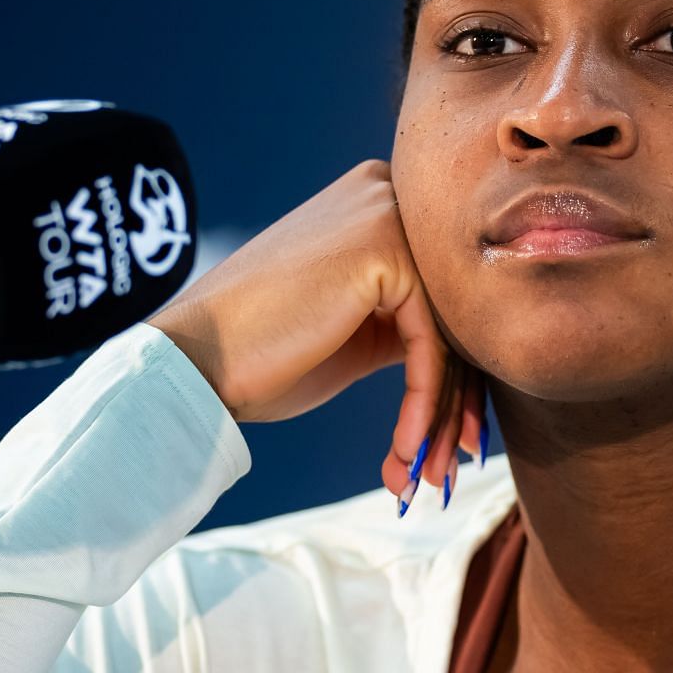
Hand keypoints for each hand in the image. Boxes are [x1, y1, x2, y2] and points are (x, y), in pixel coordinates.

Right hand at [146, 160, 484, 508]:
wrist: (194, 361)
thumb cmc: (262, 354)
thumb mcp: (354, 330)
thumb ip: (409, 323)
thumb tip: (478, 367)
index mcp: (380, 206)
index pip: (444, 301)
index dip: (454, 383)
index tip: (455, 447)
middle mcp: (389, 193)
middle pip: (453, 316)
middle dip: (453, 407)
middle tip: (444, 473)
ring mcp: (386, 215)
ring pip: (448, 335)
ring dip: (439, 420)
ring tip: (424, 478)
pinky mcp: (383, 251)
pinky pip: (429, 344)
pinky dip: (422, 407)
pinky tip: (403, 454)